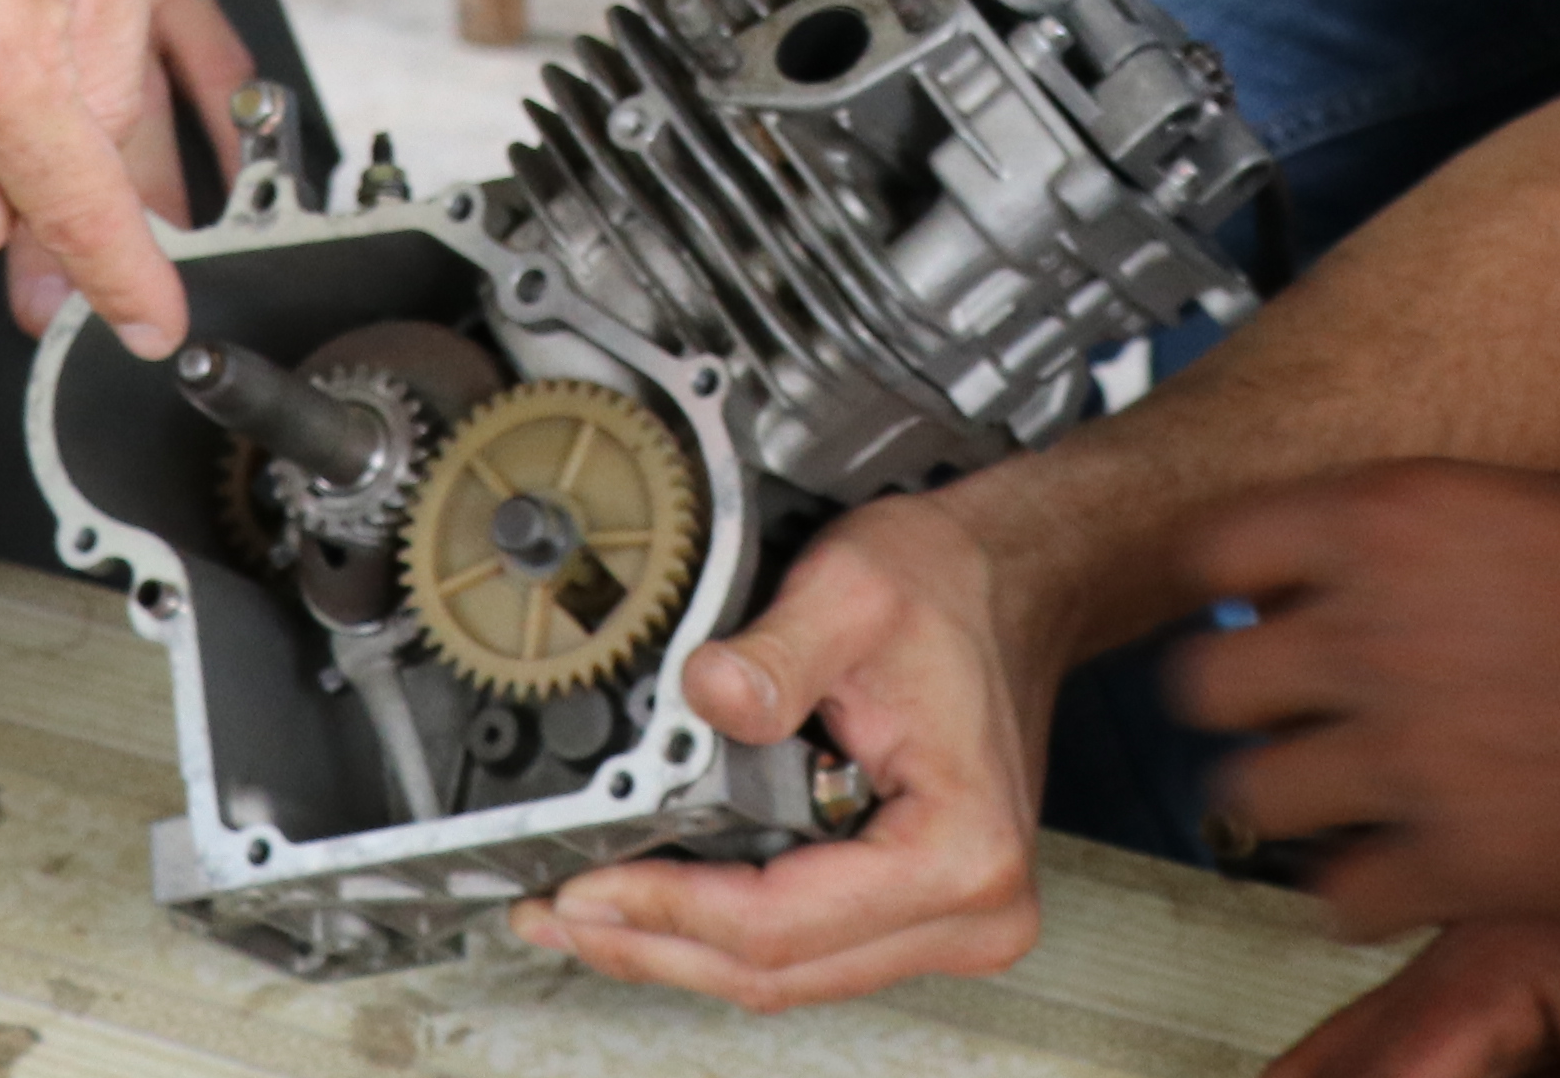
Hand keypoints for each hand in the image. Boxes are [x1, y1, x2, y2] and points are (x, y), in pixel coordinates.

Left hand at [512, 484, 1049, 1006]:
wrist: (1006, 583)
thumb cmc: (950, 589)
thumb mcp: (852, 592)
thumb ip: (773, 653)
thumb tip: (704, 695)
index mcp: (960, 851)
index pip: (779, 923)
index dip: (667, 912)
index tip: (584, 887)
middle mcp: (970, 910)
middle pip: (774, 972)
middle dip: (651, 945)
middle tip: (552, 911)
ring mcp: (946, 922)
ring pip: (782, 975)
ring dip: (675, 947)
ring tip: (580, 910)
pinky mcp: (917, 913)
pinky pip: (802, 948)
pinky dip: (720, 929)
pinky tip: (655, 901)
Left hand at [1175, 467, 1559, 933]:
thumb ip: (1459, 523)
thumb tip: (1407, 544)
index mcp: (1401, 517)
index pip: (1216, 544)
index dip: (1228, 580)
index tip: (1244, 601)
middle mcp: (1378, 629)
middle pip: (1207, 681)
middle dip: (1240, 698)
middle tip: (1281, 709)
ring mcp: (1409, 754)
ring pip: (1249, 798)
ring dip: (1287, 800)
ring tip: (1334, 798)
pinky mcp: (1458, 863)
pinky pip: (1335, 897)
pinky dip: (1356, 891)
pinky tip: (1396, 868)